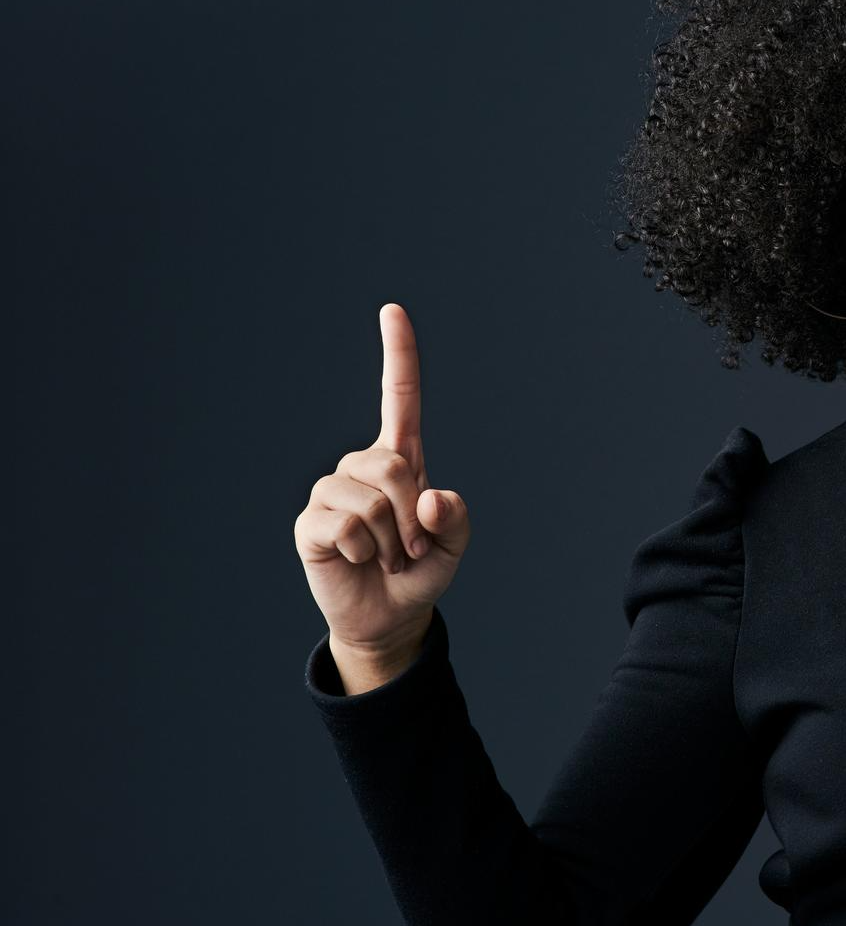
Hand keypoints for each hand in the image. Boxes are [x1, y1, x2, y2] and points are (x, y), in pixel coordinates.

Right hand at [293, 302, 472, 656]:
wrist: (389, 615)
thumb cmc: (422, 572)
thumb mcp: (455, 546)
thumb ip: (456, 519)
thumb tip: (428, 496)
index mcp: (402, 459)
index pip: (400, 398)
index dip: (399, 354)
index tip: (392, 309)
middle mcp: (362, 467)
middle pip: (393, 466)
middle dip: (412, 516)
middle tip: (411, 546)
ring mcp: (331, 492)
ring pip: (369, 499)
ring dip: (390, 539)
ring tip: (385, 556)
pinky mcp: (310, 523)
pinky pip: (344, 525)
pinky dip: (363, 551)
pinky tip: (358, 560)